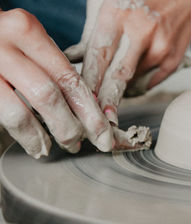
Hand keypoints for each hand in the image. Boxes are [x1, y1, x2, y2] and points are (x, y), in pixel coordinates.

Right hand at [0, 9, 114, 157]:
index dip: (90, 112)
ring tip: (54, 148)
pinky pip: (5, 116)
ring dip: (44, 137)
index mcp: (28, 31)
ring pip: (22, 112)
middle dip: (70, 128)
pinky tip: (34, 144)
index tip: (104, 133)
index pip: (69, 79)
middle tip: (78, 143)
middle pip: (49, 97)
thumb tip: (89, 106)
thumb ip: (55, 67)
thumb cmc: (6, 40)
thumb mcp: (31, 42)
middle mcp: (6, 47)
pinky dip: (23, 135)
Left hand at [64, 0, 190, 124]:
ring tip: (111, 99)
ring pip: (134, 80)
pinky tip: (135, 79)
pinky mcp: (173, 58)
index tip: (80, 100)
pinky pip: (151, 81)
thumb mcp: (112, 4)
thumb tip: (72, 57)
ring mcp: (160, 45)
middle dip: (106, 100)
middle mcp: (141, 29)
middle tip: (98, 119)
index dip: (89, 80)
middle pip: (118, 74)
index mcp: (119, 13)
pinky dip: (140, 84)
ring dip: (121, 92)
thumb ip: (92, 30)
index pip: (98, 54)